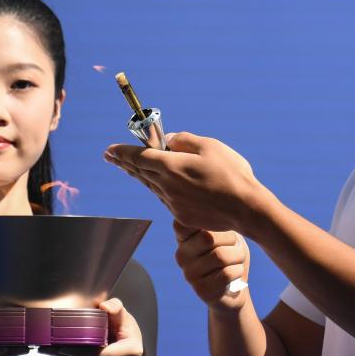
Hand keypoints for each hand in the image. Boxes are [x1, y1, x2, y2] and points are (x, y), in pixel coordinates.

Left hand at [39, 298, 145, 355]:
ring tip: (46, 348)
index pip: (102, 354)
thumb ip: (116, 308)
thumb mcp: (125, 318)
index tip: (61, 346)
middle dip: (67, 352)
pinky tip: (57, 353)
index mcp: (132, 351)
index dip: (81, 351)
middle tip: (46, 345)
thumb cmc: (126, 332)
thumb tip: (103, 306)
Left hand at [104, 131, 260, 232]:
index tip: (109, 150)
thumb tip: (170, 140)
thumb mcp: (210, 146)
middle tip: (110, 157)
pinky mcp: (182, 215)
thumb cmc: (231, 173)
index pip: (139, 156)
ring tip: (130, 168)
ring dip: (139, 175)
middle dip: (124, 163)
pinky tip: (158, 185)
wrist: (245, 208)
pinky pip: (164, 198)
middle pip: (140, 172)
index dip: (122, 152)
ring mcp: (173, 203)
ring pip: (151, 185)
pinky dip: (157, 188)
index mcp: (171, 166)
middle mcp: (167, 186)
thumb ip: (185, 140)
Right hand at [173, 220, 249, 312]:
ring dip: (238, 256)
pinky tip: (236, 273)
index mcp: (184, 237)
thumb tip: (219, 214)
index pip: (183, 223)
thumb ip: (217, 221)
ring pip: (220, 256)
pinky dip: (238, 271)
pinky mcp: (201, 290)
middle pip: (208, 238)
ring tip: (237, 258)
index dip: (204, 221)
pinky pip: (227, 273)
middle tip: (234, 244)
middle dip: (230, 239)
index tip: (219, 224)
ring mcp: (189, 274)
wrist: (237, 286)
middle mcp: (181, 255)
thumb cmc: (231, 251)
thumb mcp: (225, 231)